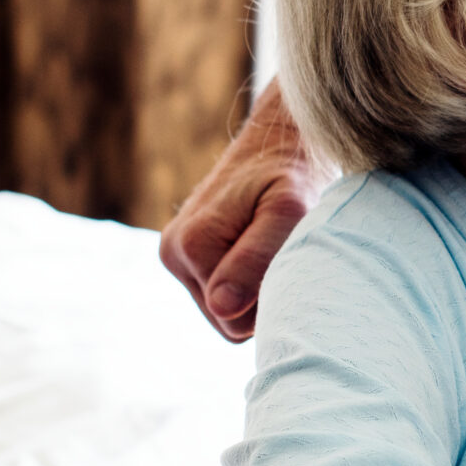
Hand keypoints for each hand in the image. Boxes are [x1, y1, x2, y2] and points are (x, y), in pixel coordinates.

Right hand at [158, 82, 327, 340]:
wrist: (281, 141)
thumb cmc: (291, 175)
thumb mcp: (286, 211)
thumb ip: (256, 259)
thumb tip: (222, 306)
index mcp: (191, 246)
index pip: (237, 324)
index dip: (271, 300)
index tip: (287, 257)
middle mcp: (173, 253)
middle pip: (227, 320)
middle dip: (261, 296)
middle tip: (282, 250)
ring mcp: (175, 254)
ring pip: (225, 311)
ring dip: (255, 287)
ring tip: (270, 244)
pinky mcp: (185, 254)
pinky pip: (222, 295)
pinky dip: (247, 279)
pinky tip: (257, 246)